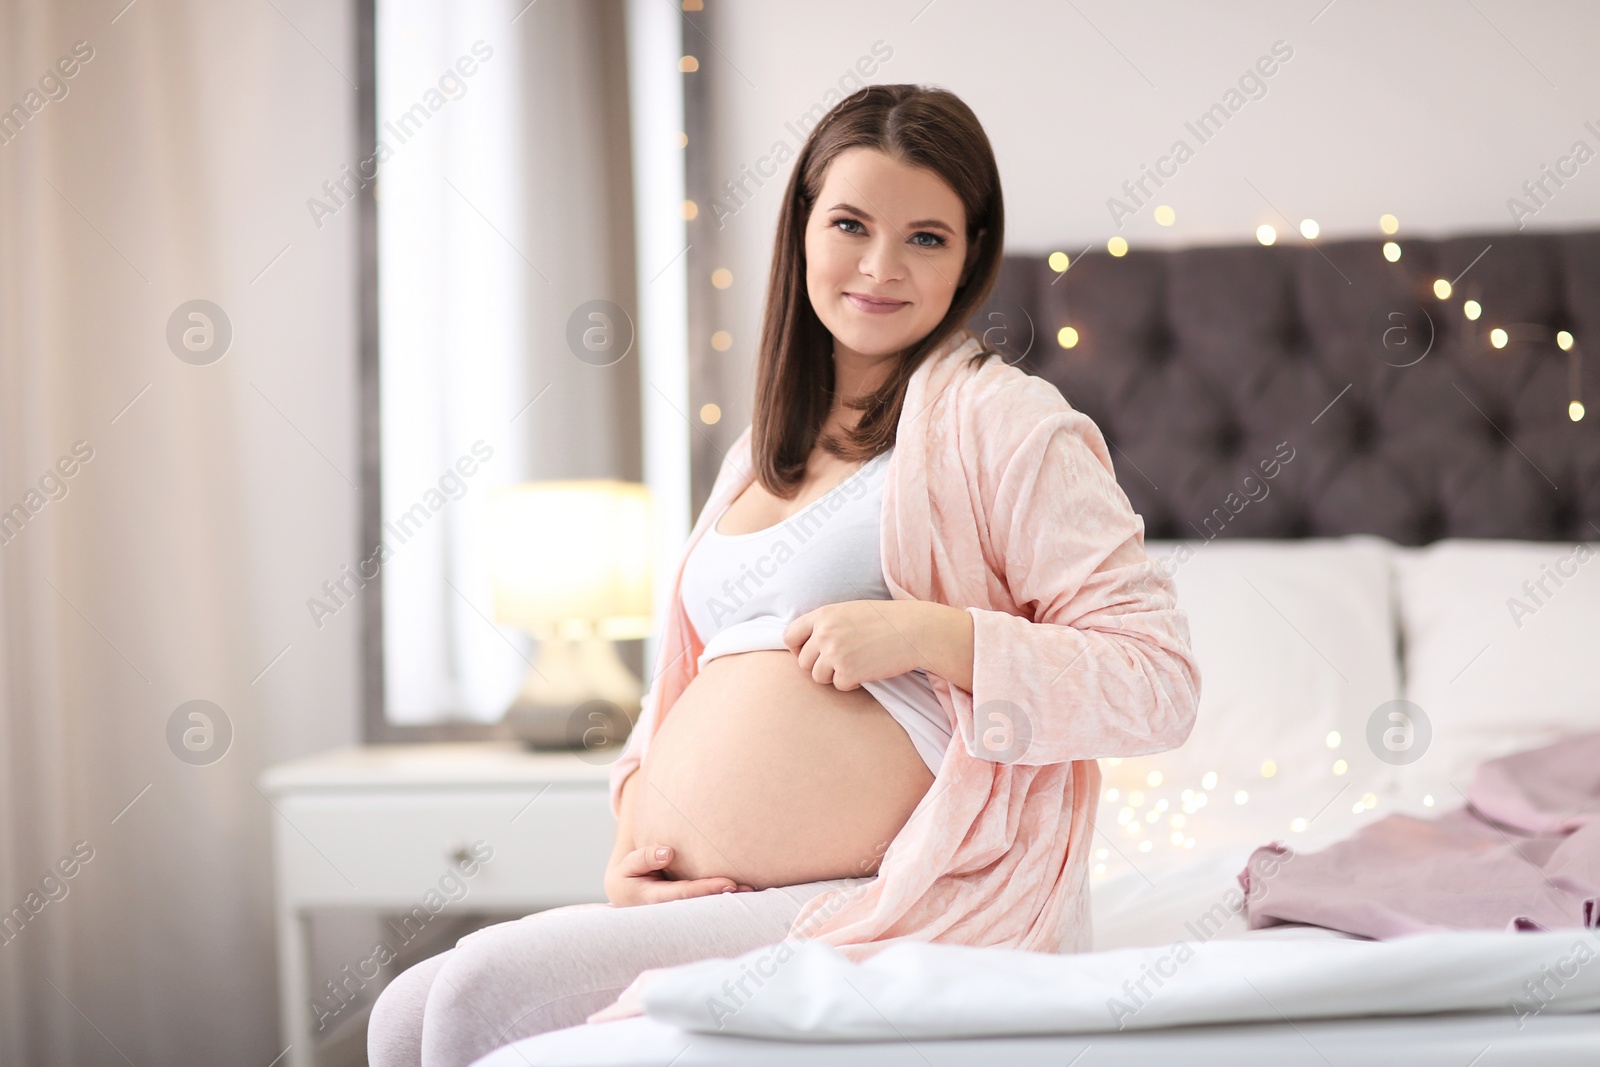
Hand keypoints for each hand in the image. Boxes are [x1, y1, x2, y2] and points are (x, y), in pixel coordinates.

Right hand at [603, 845, 753, 905]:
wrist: (625, 899)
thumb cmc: (629, 878)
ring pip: (704, 911)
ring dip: (727, 903)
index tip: (728, 883)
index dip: (705, 889)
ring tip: (752, 891)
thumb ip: (644, 858)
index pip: (684, 894)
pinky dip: (722, 903)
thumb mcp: (628, 867)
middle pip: (700, 906)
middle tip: (748, 889)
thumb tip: (668, 852)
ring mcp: (678, 917)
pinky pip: (704, 910)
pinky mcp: (686, 916)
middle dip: (724, 899)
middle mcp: (668, 912)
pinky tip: (743, 897)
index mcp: (653, 899)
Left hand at [783, 600, 927, 689]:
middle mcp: (824, 633)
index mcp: (823, 614)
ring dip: (835, 675)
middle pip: (802, 662)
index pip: (789, 636)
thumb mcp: (850, 611)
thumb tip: (807, 644)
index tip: (811, 653)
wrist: (914, 630)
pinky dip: (851, 683)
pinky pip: (839, 686)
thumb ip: (826, 624)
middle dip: (819, 665)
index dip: (797, 648)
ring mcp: (834, 654)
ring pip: (818, 677)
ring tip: (856, 663)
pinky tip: (867, 669)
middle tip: (841, 661)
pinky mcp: (848, 672)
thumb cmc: (885, 619)